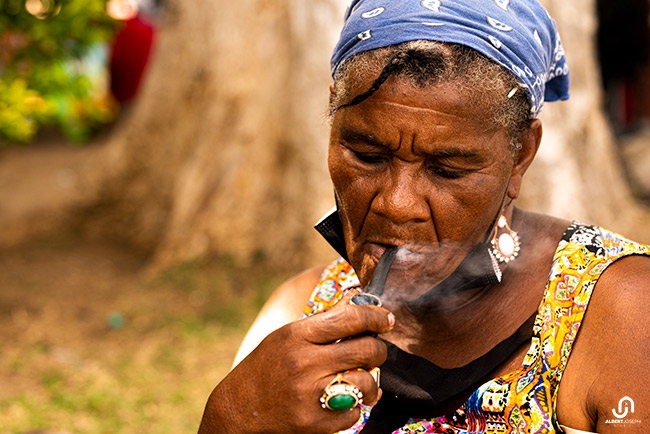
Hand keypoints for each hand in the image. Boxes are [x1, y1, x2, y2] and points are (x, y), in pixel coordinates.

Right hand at [198, 289, 394, 433]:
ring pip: (366, 382)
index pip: (350, 318)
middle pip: (365, 349)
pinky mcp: (314, 422)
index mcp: (297, 336)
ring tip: (363, 379)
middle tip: (375, 351)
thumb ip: (324, 321)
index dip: (375, 317)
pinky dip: (355, 406)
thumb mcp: (288, 336)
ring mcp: (309, 394)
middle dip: (378, 349)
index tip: (385, 319)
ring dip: (371, 380)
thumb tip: (358, 300)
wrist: (238, 409)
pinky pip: (354, 412)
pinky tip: (344, 400)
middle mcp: (304, 363)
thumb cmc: (266, 366)